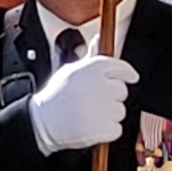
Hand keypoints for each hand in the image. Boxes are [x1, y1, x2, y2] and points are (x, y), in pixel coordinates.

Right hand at [25, 54, 140, 154]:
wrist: (40, 122)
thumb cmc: (55, 96)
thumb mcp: (71, 70)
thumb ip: (91, 55)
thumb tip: (99, 39)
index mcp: (93, 69)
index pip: (122, 67)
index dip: (127, 73)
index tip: (131, 77)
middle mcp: (101, 86)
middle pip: (122, 90)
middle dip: (111, 96)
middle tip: (93, 100)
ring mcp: (104, 108)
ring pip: (120, 110)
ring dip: (109, 114)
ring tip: (88, 114)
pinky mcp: (104, 128)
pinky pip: (116, 129)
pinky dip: (107, 131)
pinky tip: (90, 126)